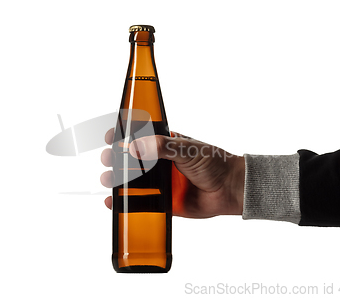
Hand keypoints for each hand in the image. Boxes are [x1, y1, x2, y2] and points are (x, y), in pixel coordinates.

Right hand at [100, 130, 244, 217]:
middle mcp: (159, 163)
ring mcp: (159, 183)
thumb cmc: (215, 163)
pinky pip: (139, 203)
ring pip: (130, 181)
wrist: (231, 189)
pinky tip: (113, 202)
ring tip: (109, 180)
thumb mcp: (188, 149)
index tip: (110, 137)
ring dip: (115, 180)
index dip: (122, 135)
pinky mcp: (162, 202)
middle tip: (108, 160)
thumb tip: (136, 147)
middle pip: (129, 159)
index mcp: (164, 144)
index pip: (138, 136)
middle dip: (114, 158)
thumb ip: (163, 147)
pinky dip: (124, 203)